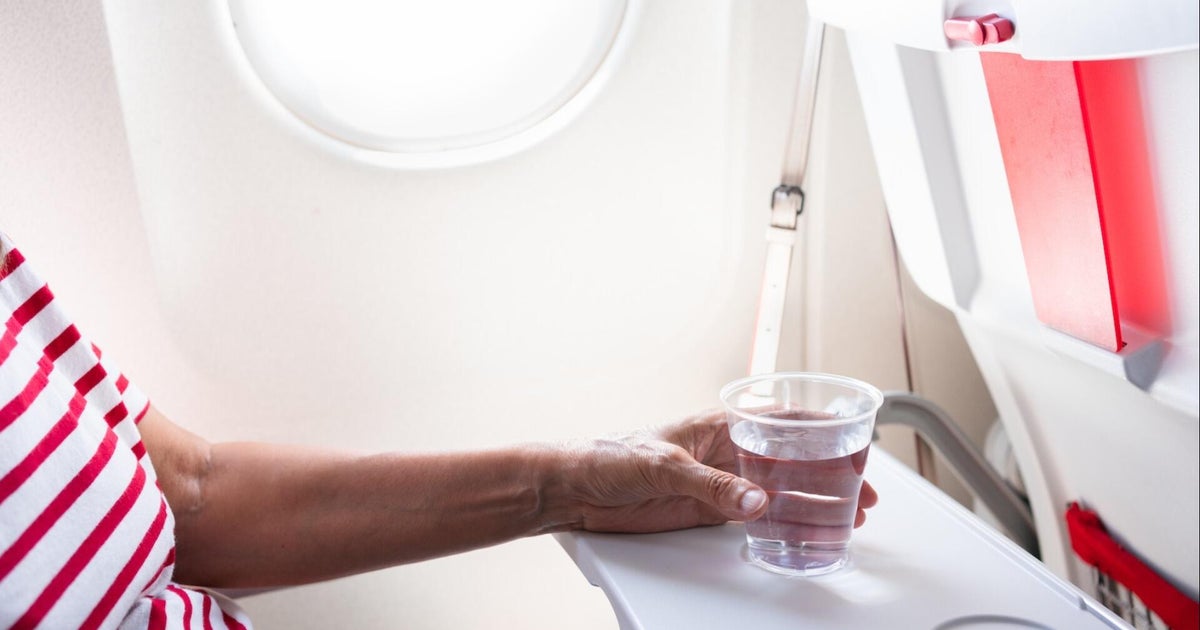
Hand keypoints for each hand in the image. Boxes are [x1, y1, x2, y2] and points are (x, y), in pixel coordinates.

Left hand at [554, 410, 878, 533]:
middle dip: (830, 471)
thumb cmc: (609, 455)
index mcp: (718, 425)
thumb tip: (755, 501)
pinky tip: (804, 532)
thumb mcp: (663, 466)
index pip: (781, 419)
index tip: (856, 436)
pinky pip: (756, 516)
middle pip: (790, 458)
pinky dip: (783, 523)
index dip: (820, 427)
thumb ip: (711, 485)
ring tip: (848, 515)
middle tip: (863, 490)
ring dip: (813, 500)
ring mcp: (721, 482)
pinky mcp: (709, 510)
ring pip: (780, 489)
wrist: (576, 488)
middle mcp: (726, 451)